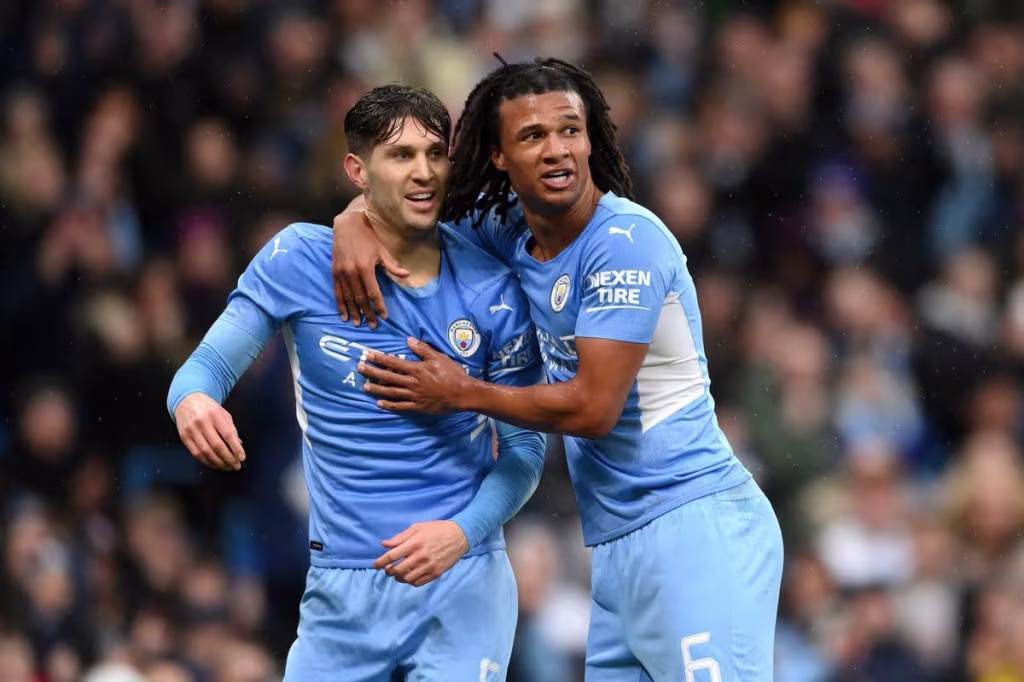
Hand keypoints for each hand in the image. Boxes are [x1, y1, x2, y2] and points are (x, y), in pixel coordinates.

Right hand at [174, 393, 245, 470]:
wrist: (187, 401)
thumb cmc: (209, 408)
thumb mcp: (223, 414)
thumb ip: (231, 429)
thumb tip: (239, 446)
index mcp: (215, 415)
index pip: (228, 435)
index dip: (236, 448)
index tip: (242, 457)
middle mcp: (202, 423)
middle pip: (217, 446)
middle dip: (229, 458)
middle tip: (236, 466)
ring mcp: (192, 431)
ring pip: (206, 452)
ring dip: (218, 463)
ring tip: (227, 467)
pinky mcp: (184, 437)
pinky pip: (196, 454)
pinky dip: (207, 461)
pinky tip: (215, 464)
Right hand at [331, 205, 408, 327]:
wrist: (346, 225)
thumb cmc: (368, 237)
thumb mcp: (382, 250)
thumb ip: (392, 265)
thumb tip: (407, 275)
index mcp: (365, 267)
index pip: (373, 292)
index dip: (379, 305)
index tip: (384, 316)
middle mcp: (352, 272)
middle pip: (360, 298)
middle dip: (367, 313)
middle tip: (373, 325)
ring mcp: (341, 273)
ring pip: (348, 297)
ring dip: (354, 312)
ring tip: (358, 324)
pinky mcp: (335, 272)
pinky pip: (338, 292)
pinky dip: (341, 304)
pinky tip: (344, 315)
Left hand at [358, 338, 468, 413]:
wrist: (462, 394)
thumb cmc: (453, 374)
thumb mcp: (439, 357)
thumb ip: (423, 349)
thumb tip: (409, 340)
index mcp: (417, 369)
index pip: (394, 362)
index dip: (380, 358)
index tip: (368, 355)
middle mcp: (412, 382)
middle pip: (388, 377)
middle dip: (373, 372)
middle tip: (360, 368)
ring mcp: (414, 396)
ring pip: (391, 392)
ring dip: (377, 389)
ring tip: (365, 386)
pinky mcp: (418, 407)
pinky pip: (400, 406)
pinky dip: (389, 405)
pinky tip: (379, 403)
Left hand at [374, 521, 469, 586]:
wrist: (460, 536)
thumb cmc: (437, 529)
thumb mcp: (418, 527)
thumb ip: (401, 537)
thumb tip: (384, 544)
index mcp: (414, 543)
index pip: (392, 556)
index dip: (381, 562)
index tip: (376, 565)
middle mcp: (420, 556)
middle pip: (397, 570)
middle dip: (388, 571)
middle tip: (387, 570)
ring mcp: (428, 566)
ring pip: (407, 578)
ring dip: (398, 578)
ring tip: (397, 574)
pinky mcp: (436, 573)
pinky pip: (418, 583)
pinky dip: (410, 582)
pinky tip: (409, 577)